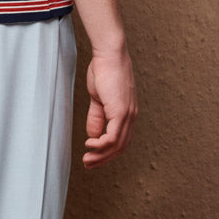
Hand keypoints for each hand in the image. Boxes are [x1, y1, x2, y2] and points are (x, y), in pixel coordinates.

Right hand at [83, 47, 136, 167]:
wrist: (109, 54)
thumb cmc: (104, 70)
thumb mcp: (98, 98)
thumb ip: (97, 117)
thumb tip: (93, 135)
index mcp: (127, 113)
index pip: (121, 141)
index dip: (107, 152)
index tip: (92, 157)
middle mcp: (131, 117)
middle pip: (120, 147)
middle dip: (103, 159)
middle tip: (88, 164)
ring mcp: (128, 115)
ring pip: (117, 145)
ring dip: (101, 155)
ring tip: (87, 158)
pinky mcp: (121, 111)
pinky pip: (113, 137)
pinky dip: (101, 144)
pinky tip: (89, 144)